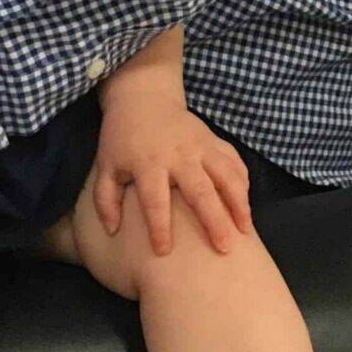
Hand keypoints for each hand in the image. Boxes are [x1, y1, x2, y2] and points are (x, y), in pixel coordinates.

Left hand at [87, 97, 250, 255]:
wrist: (144, 99)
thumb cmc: (122, 140)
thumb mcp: (105, 167)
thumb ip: (105, 200)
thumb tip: (112, 231)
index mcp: (148, 163)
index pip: (154, 201)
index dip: (159, 227)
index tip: (164, 252)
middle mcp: (178, 154)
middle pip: (200, 190)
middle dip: (213, 220)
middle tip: (224, 248)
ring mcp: (201, 145)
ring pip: (226, 174)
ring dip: (238, 202)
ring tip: (245, 230)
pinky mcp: (214, 139)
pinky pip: (235, 161)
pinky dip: (243, 182)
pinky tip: (245, 204)